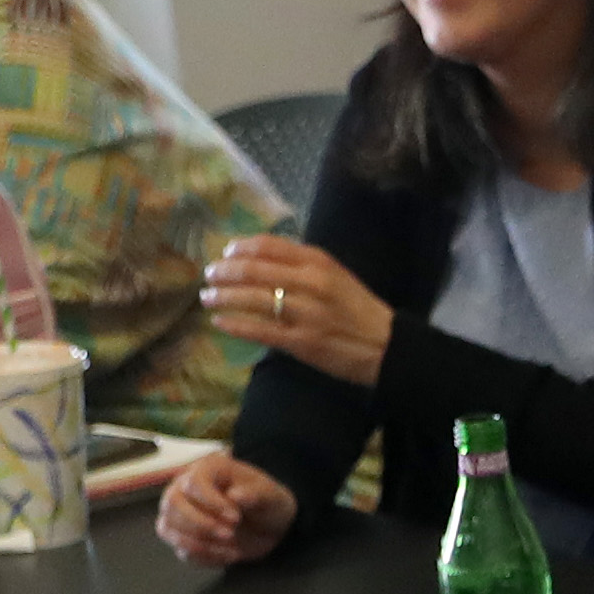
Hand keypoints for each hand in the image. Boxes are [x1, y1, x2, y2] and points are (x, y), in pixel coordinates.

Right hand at [157, 450, 299, 567]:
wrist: (269, 526)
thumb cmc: (266, 503)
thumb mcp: (271, 496)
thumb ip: (256, 494)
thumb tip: (235, 495)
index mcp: (208, 469)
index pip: (193, 482)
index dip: (211, 502)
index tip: (235, 517)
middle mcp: (185, 488)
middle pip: (172, 504)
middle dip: (201, 524)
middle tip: (230, 534)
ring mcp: (180, 513)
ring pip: (167, 528)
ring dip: (199, 544)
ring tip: (233, 549)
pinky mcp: (182, 537)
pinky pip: (181, 550)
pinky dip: (205, 557)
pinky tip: (229, 556)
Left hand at [199, 234, 394, 388]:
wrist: (387, 347)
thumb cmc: (359, 310)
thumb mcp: (336, 275)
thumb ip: (303, 264)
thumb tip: (262, 258)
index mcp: (318, 262)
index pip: (269, 245)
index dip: (240, 247)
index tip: (226, 253)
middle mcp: (310, 283)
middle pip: (253, 270)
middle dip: (224, 272)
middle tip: (209, 275)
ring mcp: (305, 313)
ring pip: (251, 299)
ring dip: (222, 296)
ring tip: (206, 297)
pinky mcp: (301, 342)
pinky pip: (259, 330)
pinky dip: (234, 324)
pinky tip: (219, 321)